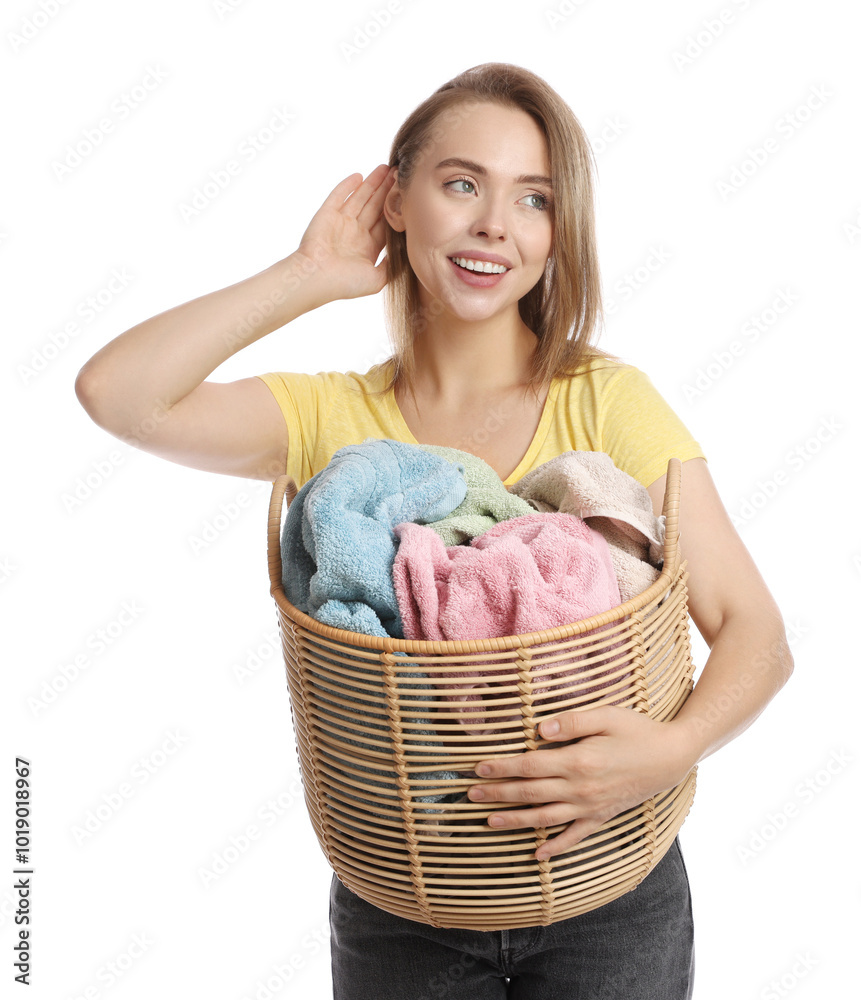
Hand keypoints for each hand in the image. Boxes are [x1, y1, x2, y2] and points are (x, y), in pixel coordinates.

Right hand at [294, 164, 395, 301]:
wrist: (315, 278)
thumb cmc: (344, 283)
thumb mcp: (376, 280)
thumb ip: (391, 267)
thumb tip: (403, 254)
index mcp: (368, 248)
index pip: (385, 223)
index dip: (396, 209)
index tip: (407, 195)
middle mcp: (356, 233)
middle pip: (376, 207)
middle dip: (387, 190)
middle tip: (400, 174)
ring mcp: (341, 223)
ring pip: (360, 198)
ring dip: (372, 183)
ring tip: (386, 169)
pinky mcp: (327, 214)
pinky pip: (338, 196)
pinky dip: (348, 186)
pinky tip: (359, 175)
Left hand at [466, 707, 696, 860]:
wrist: (672, 757)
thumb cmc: (637, 730)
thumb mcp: (606, 715)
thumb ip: (571, 721)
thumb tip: (539, 728)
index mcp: (578, 760)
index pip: (530, 766)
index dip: (502, 767)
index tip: (479, 767)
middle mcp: (581, 789)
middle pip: (530, 793)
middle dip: (498, 793)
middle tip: (471, 794)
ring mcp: (591, 807)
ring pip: (545, 818)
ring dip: (515, 820)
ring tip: (489, 821)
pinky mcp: (602, 817)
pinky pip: (574, 837)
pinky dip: (555, 847)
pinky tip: (537, 854)